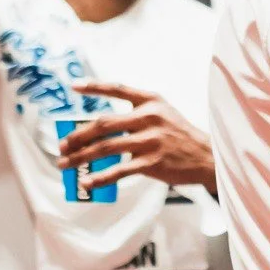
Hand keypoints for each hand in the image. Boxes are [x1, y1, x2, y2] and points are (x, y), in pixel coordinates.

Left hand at [55, 81, 216, 191]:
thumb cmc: (180, 136)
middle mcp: (149, 118)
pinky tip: (86, 182)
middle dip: (77, 135)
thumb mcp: (163, 114)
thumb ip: (136, 115)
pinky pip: (118, 171)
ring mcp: (150, 140)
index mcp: (151, 102)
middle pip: (103, 124)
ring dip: (80, 157)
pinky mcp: (151, 163)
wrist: (207, 157)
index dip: (94, 87)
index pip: (118, 89)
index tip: (73, 86)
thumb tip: (100, 127)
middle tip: (61, 145)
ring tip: (65, 164)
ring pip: (105, 148)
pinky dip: (99, 178)